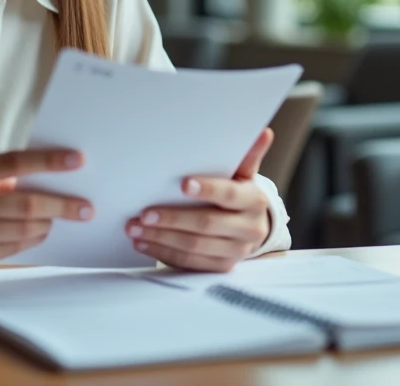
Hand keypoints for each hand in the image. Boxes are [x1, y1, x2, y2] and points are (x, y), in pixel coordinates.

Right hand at [0, 149, 92, 278]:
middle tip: (85, 207)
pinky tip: (39, 233)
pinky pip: (11, 249)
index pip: (14, 163)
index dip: (48, 161)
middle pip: (26, 204)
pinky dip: (31, 240)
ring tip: (58, 220)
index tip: (77, 160)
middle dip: (62, 205)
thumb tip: (47, 178)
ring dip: (46, 225)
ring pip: (22, 230)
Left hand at [126, 128, 273, 272]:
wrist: (251, 226)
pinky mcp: (221, 267)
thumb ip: (248, 155)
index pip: (230, 194)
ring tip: (135, 228)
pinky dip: (163, 252)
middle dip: (172, 219)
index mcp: (255, 200)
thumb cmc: (239, 193)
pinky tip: (144, 242)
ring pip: (194, 247)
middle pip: (207, 224)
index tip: (182, 185)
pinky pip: (189, 263)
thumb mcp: (244, 174)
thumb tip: (264, 133)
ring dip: (161, 238)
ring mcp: (236, 251)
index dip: (207, 189)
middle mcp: (250, 228)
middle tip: (144, 213)